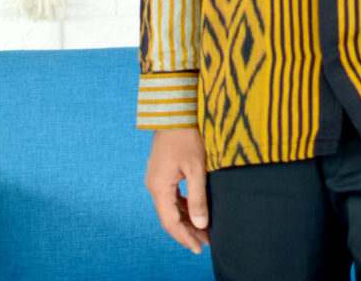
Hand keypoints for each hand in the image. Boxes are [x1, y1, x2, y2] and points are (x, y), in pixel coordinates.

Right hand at [145, 127, 209, 253]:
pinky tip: (195, 209)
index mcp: (159, 187)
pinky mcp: (162, 171)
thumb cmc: (187, 136)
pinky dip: (183, 206)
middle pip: (170, 217)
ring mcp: (156, 178)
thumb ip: (198, 197)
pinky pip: (171, 196)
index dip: (185, 238)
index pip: (171, 223)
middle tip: (207, 242)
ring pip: (170, 207)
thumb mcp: (196, 167)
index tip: (200, 248)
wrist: (174, 111)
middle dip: (188, 231)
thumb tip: (201, 224)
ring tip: (204, 229)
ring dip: (186, 218)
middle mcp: (154, 185)